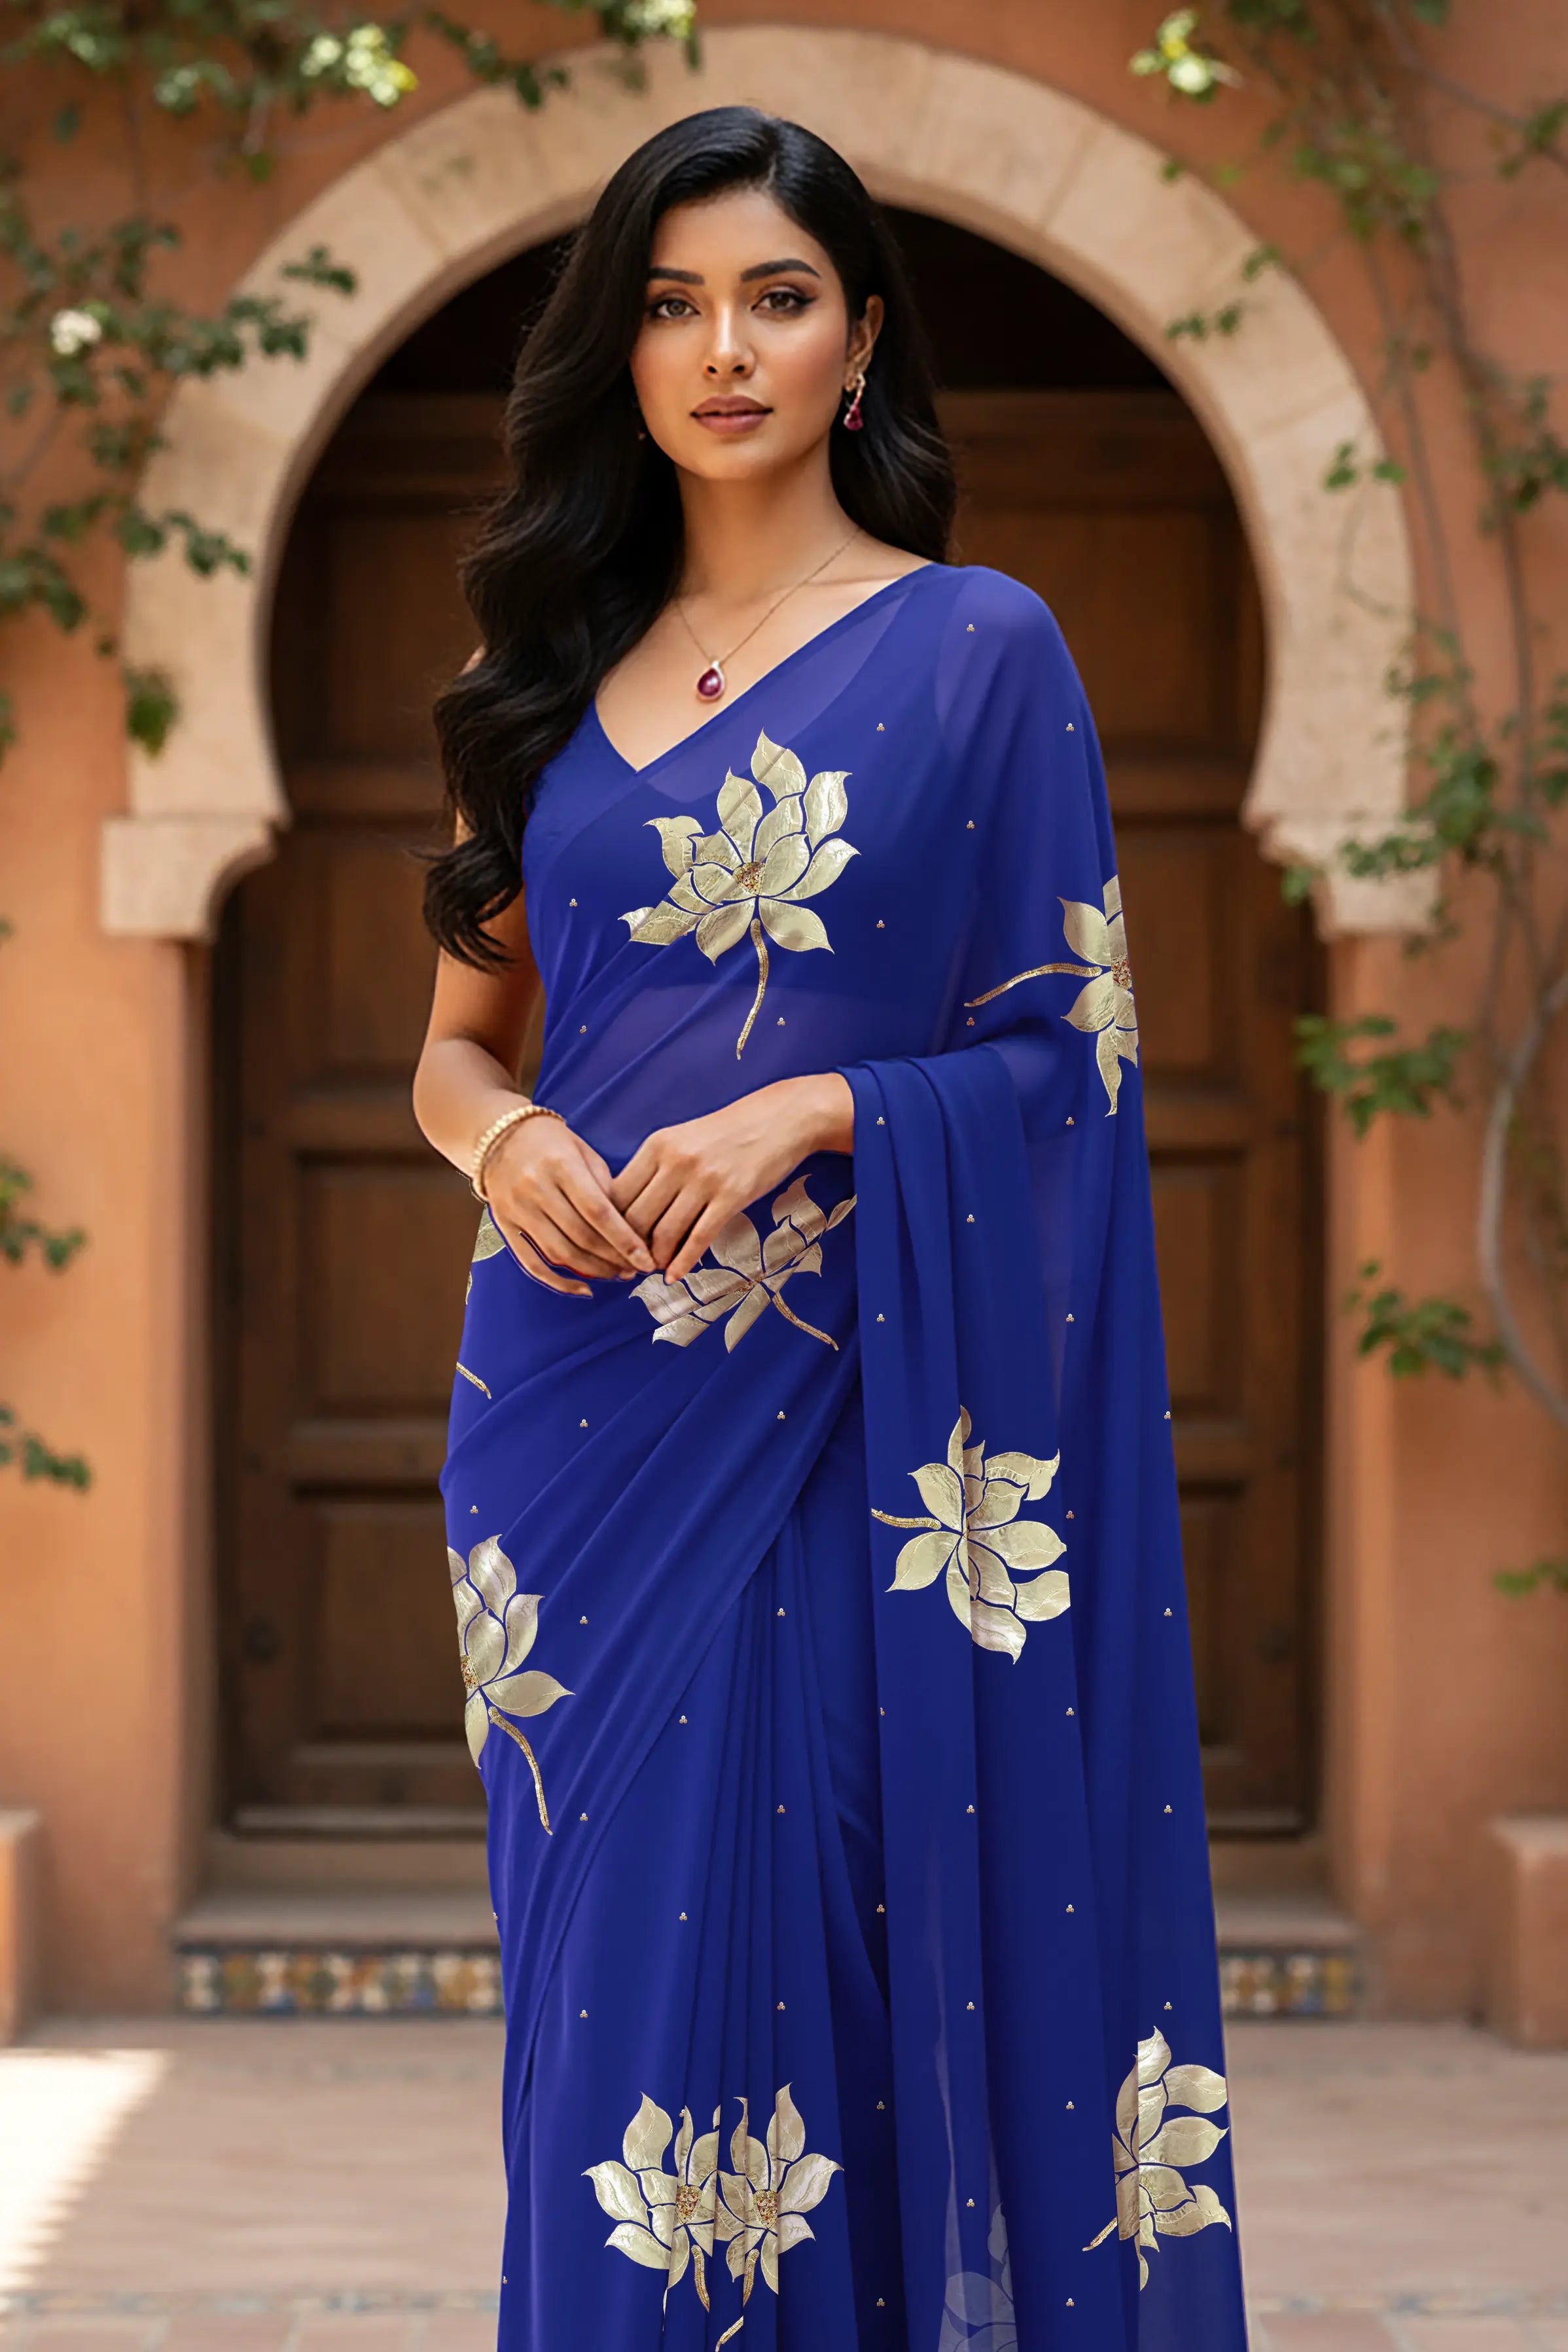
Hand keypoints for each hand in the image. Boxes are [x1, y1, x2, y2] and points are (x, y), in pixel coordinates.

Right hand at [484, 1115, 655, 1297]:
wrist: (498, 1135)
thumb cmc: (551, 1142)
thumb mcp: (584, 1152)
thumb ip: (606, 1187)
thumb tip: (631, 1228)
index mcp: (561, 1165)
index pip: (599, 1212)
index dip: (625, 1240)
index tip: (646, 1259)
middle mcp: (536, 1188)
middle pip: (581, 1236)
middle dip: (614, 1259)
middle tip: (636, 1269)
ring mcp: (517, 1209)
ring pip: (559, 1253)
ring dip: (593, 1270)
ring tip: (616, 1274)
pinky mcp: (505, 1225)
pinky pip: (531, 1262)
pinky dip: (557, 1281)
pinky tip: (583, 1289)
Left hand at [609, 1075, 853, 1282]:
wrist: (781, 1118)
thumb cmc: (728, 1132)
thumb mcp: (682, 1139)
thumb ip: (655, 1170)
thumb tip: (628, 1212)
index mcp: (657, 1145)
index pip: (617, 1194)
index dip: (608, 1226)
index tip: (610, 1244)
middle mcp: (675, 1161)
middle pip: (636, 1218)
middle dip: (628, 1249)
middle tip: (627, 1267)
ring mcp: (704, 1179)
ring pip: (664, 1233)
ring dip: (655, 1259)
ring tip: (653, 1271)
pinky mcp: (732, 1196)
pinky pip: (699, 1238)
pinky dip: (683, 1263)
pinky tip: (676, 1276)